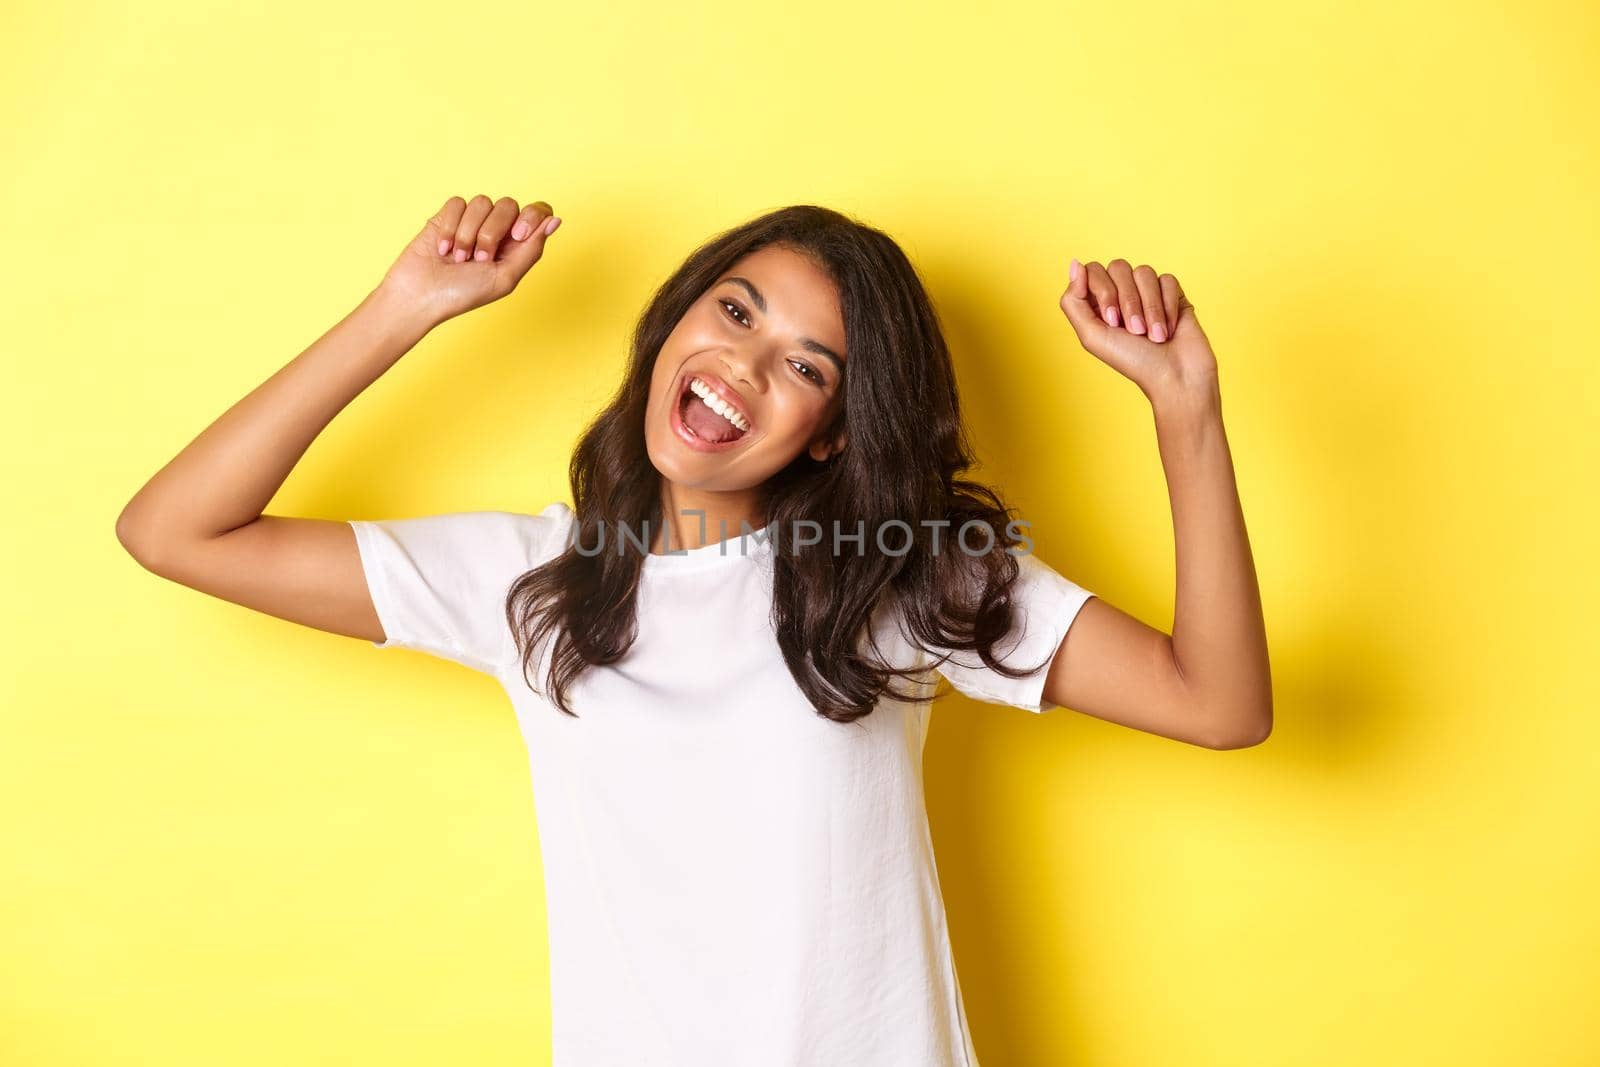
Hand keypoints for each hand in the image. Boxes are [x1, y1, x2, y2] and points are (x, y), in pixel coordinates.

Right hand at [376, 194, 561, 326]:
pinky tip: (443, 249)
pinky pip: (457, 203)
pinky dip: (450, 228)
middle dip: (492, 233)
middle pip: (509, 205)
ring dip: (468, 234)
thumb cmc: (463, 293)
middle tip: (480, 259)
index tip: (516, 235)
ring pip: (481, 202)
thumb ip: (532, 249)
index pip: (537, 212)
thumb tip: (555, 220)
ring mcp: (472, 221)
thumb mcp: (505, 277)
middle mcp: (497, 230)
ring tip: (459, 258)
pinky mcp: (447, 216)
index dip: (530, 216)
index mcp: (516, 245)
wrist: (421, 295)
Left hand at [1059, 257, 1217, 408]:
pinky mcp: (1173, 294)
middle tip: (1135, 331)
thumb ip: (1073, 301)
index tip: (1112, 320)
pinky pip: (1167, 280)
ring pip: (1144, 272)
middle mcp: (1122, 294)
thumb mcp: (1092, 336)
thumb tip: (1075, 264)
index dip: (1103, 291)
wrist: (1176, 376)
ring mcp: (1148, 293)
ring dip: (1150, 307)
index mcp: (1098, 303)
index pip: (1093, 270)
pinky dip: (1167, 306)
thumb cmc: (1133, 361)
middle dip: (1128, 301)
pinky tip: (1169, 328)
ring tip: (1154, 335)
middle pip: (1119, 267)